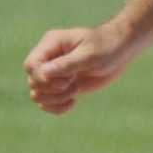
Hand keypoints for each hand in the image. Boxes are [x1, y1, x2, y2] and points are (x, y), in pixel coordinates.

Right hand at [23, 23, 137, 114]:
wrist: (121, 51)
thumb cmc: (106, 46)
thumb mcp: (89, 54)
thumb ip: (66, 64)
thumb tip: (43, 74)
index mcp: (51, 45)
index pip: (31, 65)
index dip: (42, 78)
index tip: (65, 80)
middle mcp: (48, 59)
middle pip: (33, 82)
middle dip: (52, 89)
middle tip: (73, 82)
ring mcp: (54, 74)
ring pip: (37, 94)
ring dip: (55, 99)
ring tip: (75, 90)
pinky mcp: (62, 86)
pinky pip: (47, 103)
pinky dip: (57, 107)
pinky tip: (73, 102)